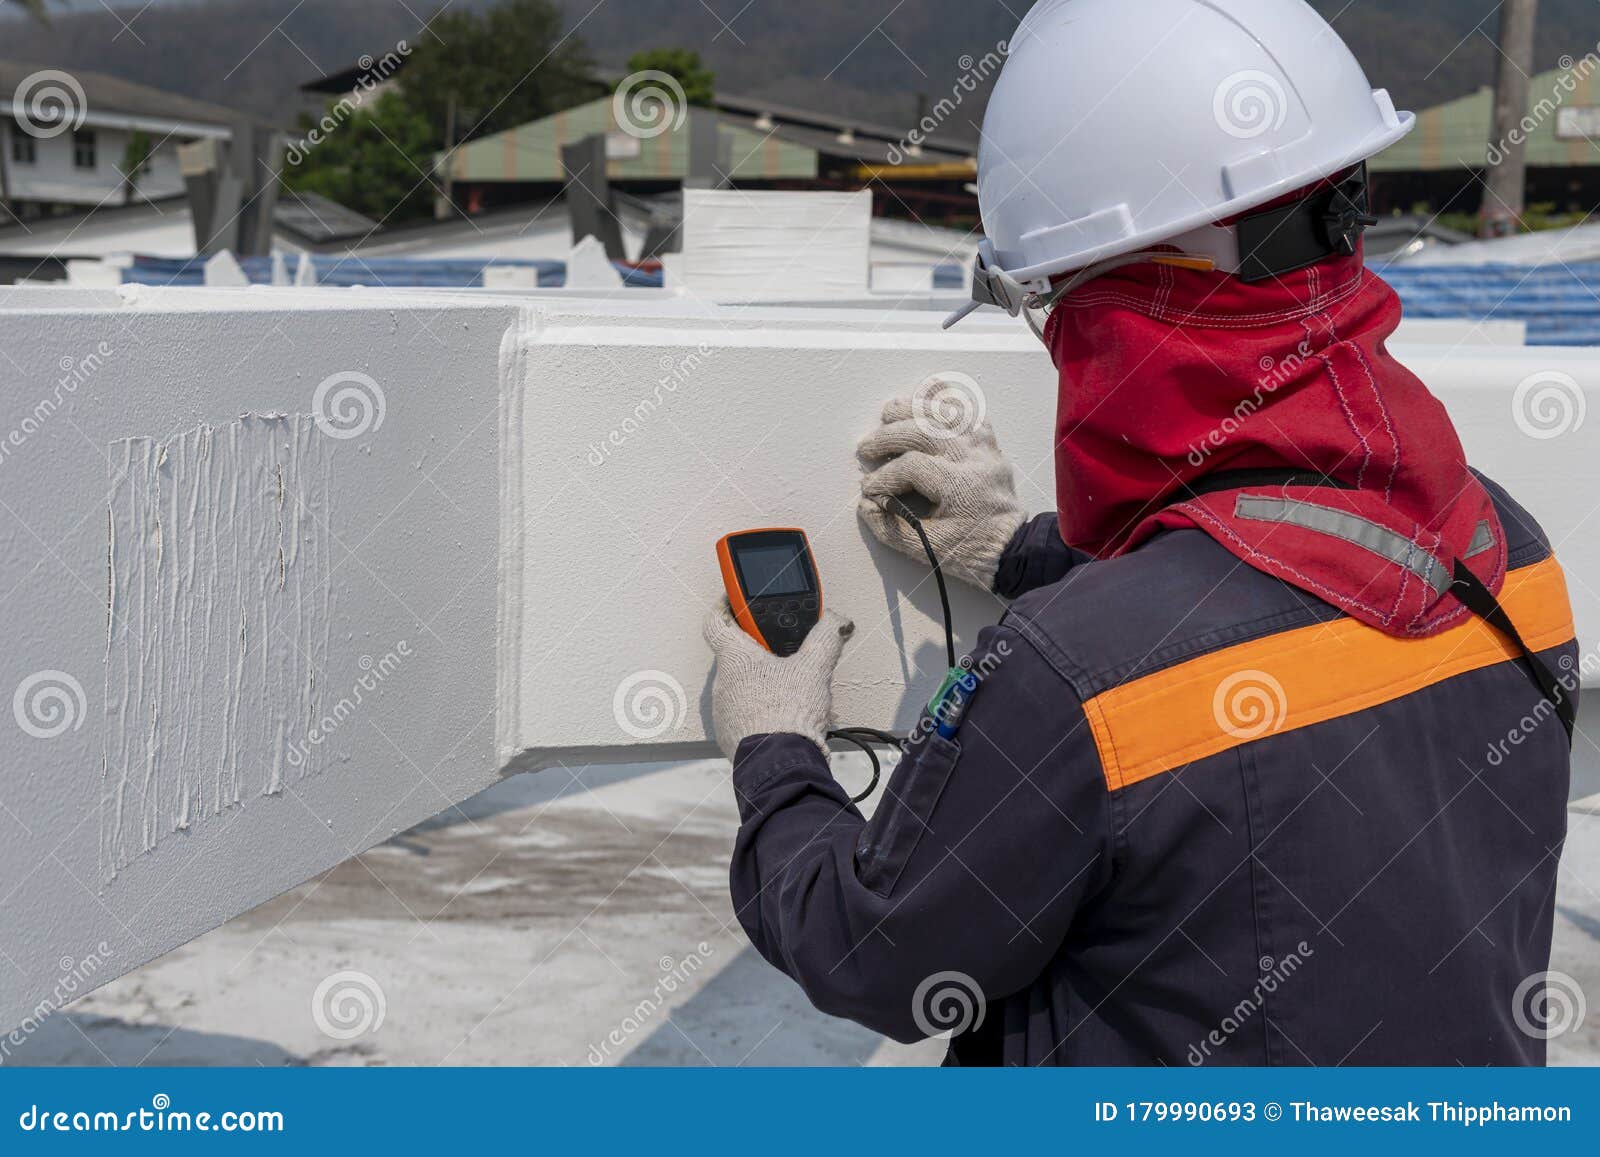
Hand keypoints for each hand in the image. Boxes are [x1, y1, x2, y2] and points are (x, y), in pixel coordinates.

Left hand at [703, 603, 854, 761]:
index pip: (716, 621)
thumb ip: (826, 637)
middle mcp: (723, 683)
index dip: (724, 606)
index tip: (734, 601)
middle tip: (785, 653)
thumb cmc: (787, 715)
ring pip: (744, 688)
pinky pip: (747, 715)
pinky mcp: (731, 735)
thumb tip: (835, 620)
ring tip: (796, 692)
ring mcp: (725, 712)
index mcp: (735, 658)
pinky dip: (766, 712)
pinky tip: (790, 717)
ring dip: (766, 685)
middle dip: (762, 654)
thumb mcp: (814, 667)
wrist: (779, 764)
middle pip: (737, 657)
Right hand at [857, 380, 1026, 589]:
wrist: (1014, 549)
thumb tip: (867, 506)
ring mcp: (984, 448)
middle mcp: (975, 459)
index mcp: (962, 486)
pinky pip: (970, 412)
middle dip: (889, 436)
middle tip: (867, 448)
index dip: (884, 477)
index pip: (912, 466)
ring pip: (947, 412)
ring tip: (888, 413)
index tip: (870, 490)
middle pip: (925, 430)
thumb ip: (892, 529)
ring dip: (914, 408)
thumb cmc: (976, 551)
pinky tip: (928, 395)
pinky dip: (949, 401)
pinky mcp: (989, 445)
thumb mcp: (931, 549)